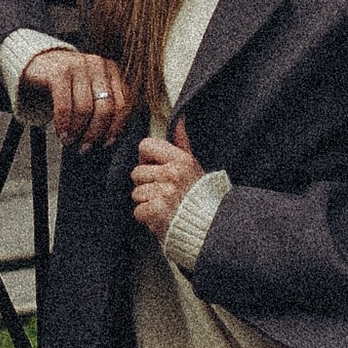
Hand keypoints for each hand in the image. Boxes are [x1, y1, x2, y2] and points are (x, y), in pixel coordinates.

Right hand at [16, 46, 135, 151]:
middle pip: (105, 108)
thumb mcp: (91, 89)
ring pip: (85, 108)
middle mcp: (98, 65)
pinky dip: (63, 123)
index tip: (106, 144)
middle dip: (95, 133)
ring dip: (77, 130)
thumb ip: (104, 105)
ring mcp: (79, 66)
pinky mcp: (59, 72)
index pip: (122, 104)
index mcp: (112, 71)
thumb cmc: (69, 84)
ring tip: (69, 141)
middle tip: (85, 148)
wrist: (40, 63)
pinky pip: (64, 104)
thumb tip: (109, 140)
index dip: (115, 128)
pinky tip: (61, 133)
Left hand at [130, 121, 205, 239]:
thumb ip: (182, 143)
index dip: (145, 158)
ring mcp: (164, 192)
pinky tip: (162, 218)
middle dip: (146, 185)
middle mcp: (172, 174)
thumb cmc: (202, 198)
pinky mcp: (157, 211)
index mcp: (181, 160)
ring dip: (147, 203)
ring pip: (136, 193)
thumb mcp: (195, 166)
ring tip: (164, 207)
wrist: (210, 227)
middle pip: (137, 172)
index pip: (145, 146)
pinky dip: (147, 219)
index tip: (153, 168)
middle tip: (163, 194)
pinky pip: (138, 211)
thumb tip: (180, 120)